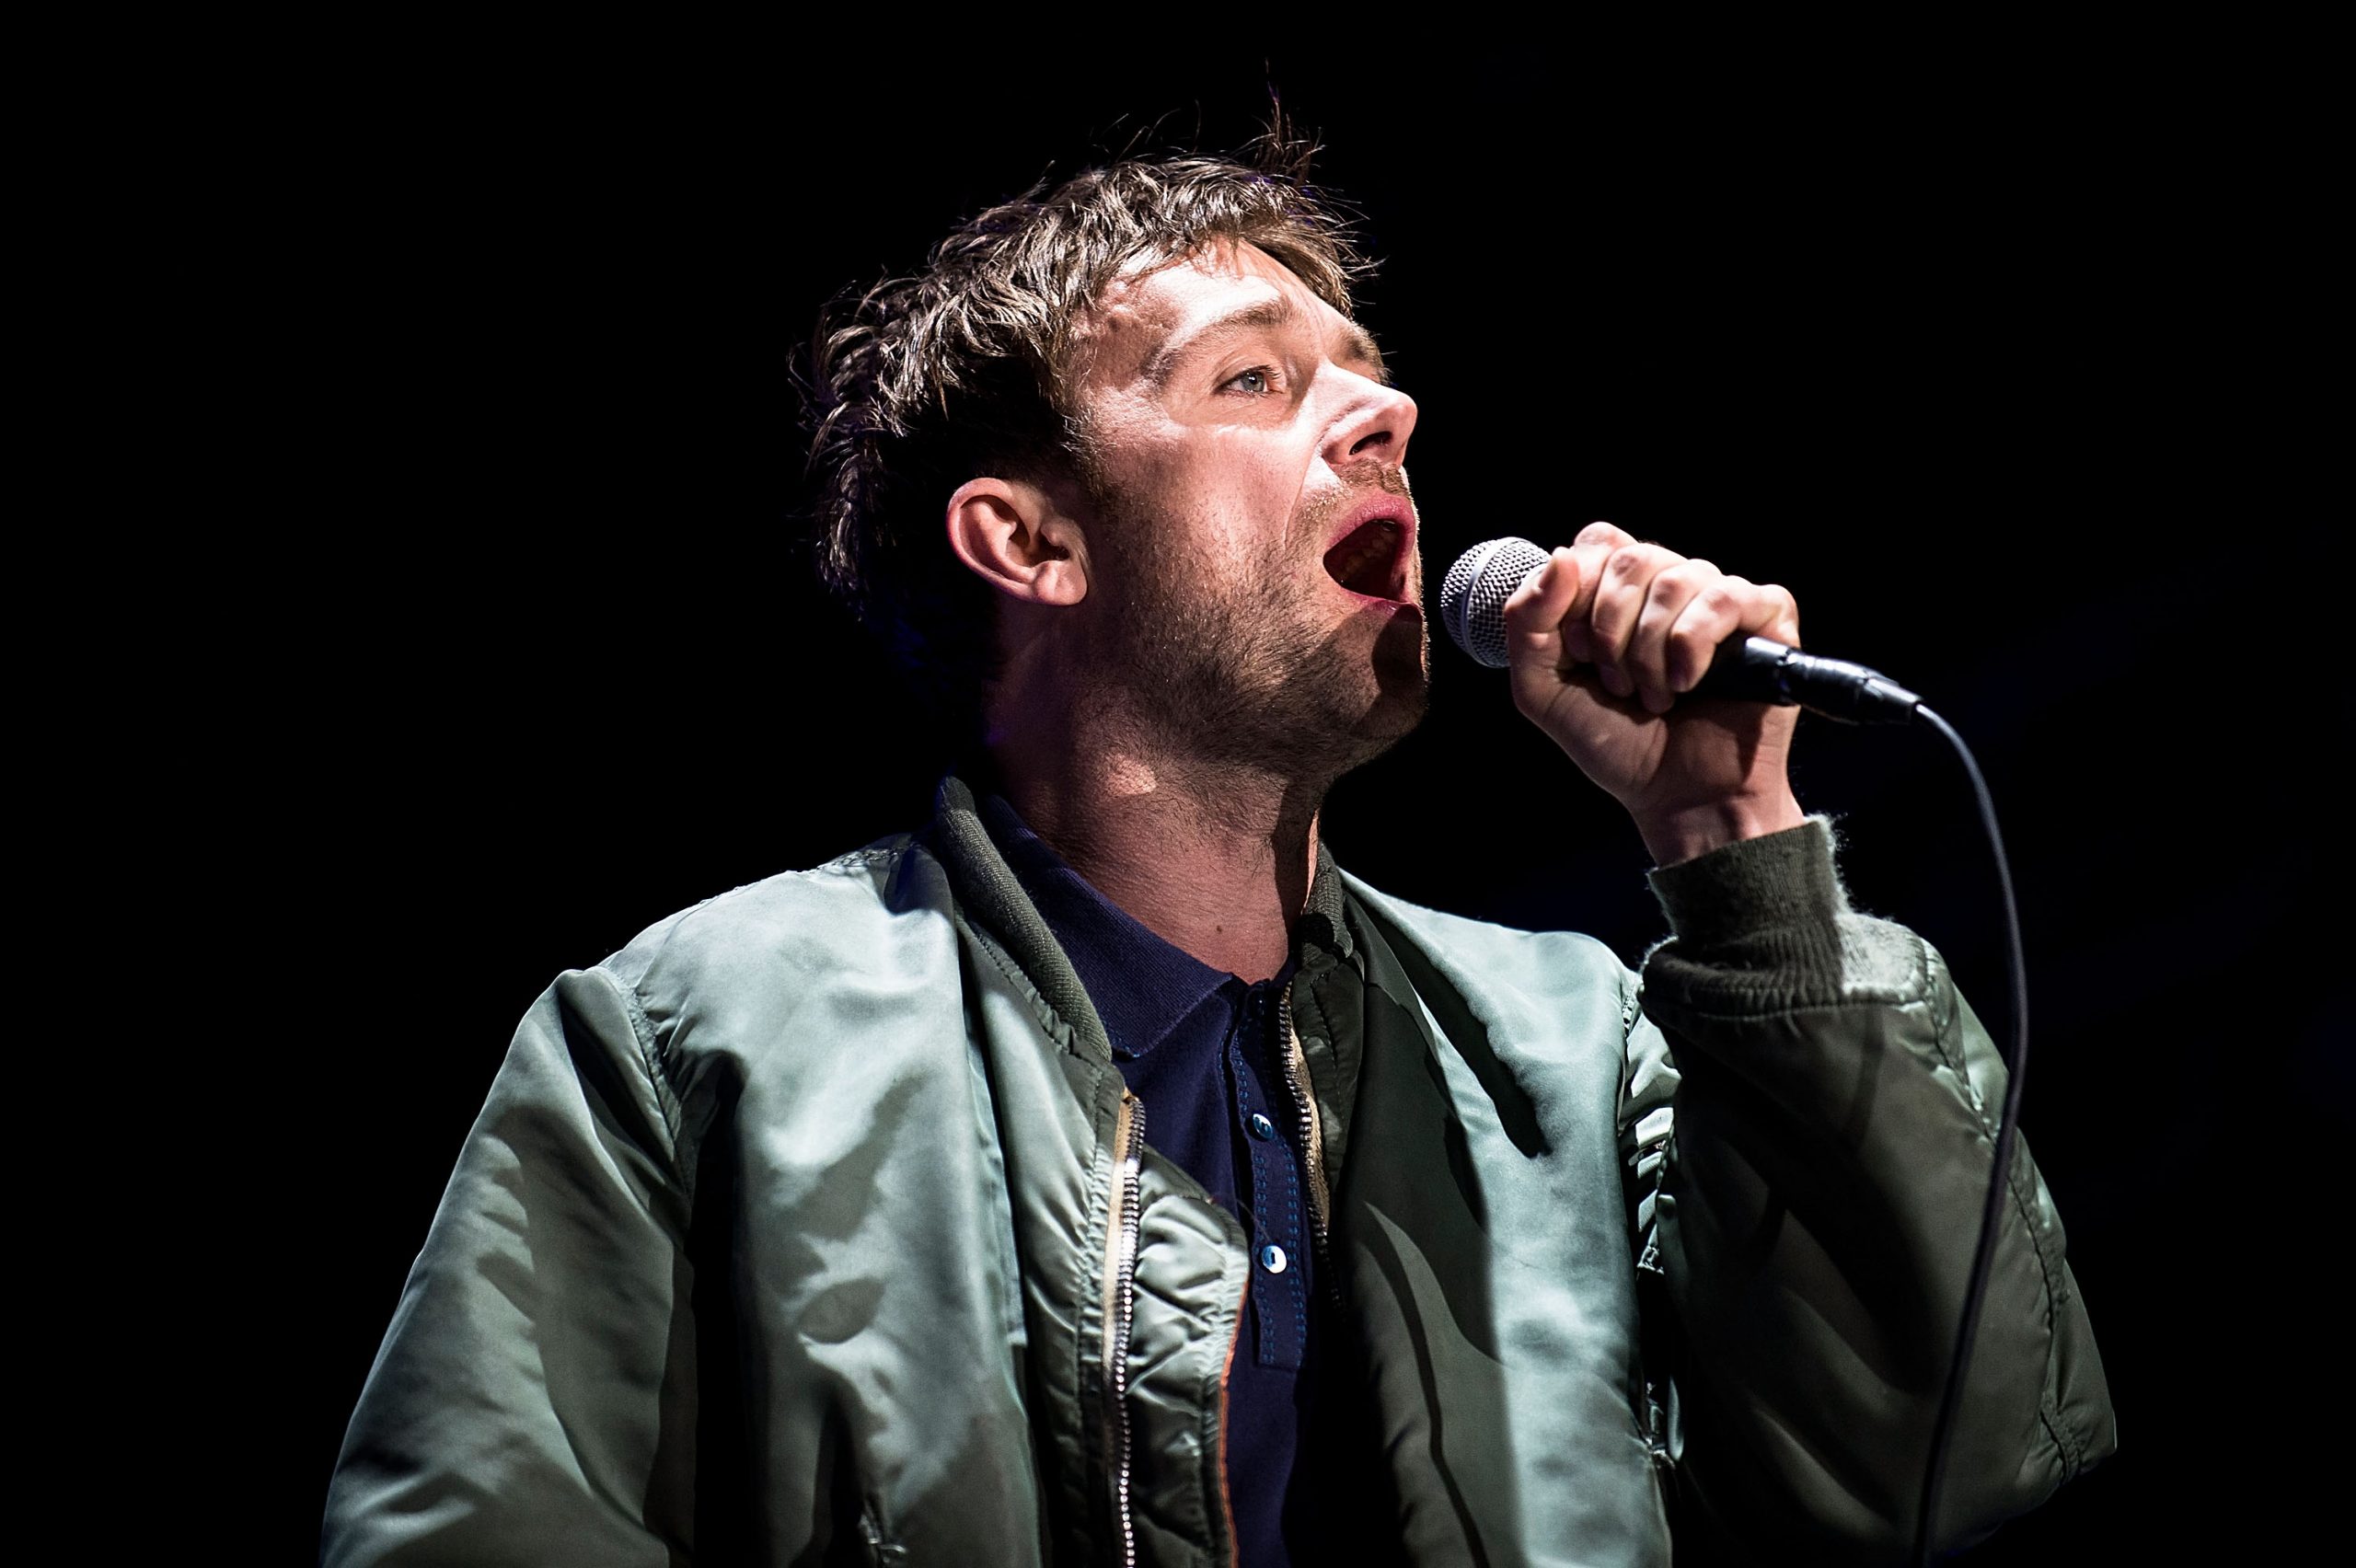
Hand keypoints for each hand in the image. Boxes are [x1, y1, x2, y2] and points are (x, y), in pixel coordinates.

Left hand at [1501, 521, 1806, 863]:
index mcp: (1621, 593)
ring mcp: (1720, 601)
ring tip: (1655, 697)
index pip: (1597, 543)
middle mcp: (1672, 587)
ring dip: (1650, 650)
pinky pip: (1727, 597)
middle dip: (1610, 630)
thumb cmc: (1616, 744)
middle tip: (1618, 685)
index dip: (1579, 592)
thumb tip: (1560, 557)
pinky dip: (1694, 644)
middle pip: (1633, 557)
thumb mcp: (1542, 689)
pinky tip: (1688, 684)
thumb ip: (1527, 622)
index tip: (1578, 652)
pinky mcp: (1767, 620)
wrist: (1677, 798)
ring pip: (1677, 577)